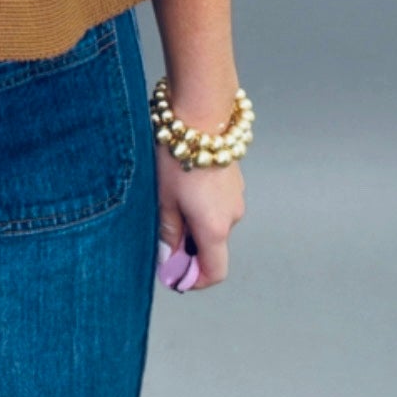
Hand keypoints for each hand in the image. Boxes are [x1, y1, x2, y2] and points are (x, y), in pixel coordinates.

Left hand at [155, 148, 244, 291]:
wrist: (201, 115)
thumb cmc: (179, 157)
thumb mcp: (164, 199)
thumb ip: (168, 233)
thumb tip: (168, 259)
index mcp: (215, 228)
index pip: (215, 272)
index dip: (195, 280)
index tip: (174, 274)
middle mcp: (232, 216)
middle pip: (212, 246)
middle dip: (188, 246)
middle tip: (161, 230)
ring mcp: (236, 197)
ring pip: (213, 222)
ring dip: (194, 222)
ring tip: (169, 198)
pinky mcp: (234, 181)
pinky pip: (217, 203)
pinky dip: (201, 205)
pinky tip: (183, 183)